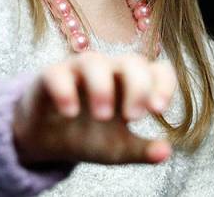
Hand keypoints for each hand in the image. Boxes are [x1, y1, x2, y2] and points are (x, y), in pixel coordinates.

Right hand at [11, 51, 177, 166]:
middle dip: (137, 87)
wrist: (47, 141)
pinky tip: (70, 113)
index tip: (159, 110)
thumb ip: (142, 150)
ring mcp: (78, 71)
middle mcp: (108, 71)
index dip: (163, 84)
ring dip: (102, 88)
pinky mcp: (50, 76)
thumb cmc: (88, 136)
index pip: (157, 70)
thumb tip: (166, 152)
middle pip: (131, 61)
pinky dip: (64, 91)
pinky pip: (57, 74)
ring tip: (103, 116)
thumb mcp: (118, 148)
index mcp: (130, 85)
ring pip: (94, 61)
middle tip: (133, 117)